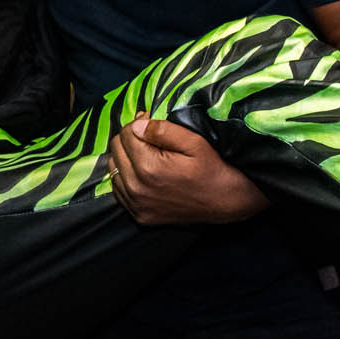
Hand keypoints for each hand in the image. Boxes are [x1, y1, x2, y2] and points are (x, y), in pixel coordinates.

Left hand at [106, 113, 266, 225]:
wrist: (226, 204)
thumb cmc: (212, 169)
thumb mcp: (194, 142)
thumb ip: (163, 130)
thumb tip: (137, 123)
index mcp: (149, 167)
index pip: (126, 133)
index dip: (139, 123)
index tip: (153, 122)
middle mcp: (137, 188)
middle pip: (116, 149)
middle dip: (130, 139)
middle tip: (150, 137)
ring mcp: (136, 205)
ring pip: (113, 169)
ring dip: (126, 158)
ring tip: (147, 155)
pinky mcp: (139, 216)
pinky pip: (118, 190)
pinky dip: (126, 178)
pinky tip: (144, 174)